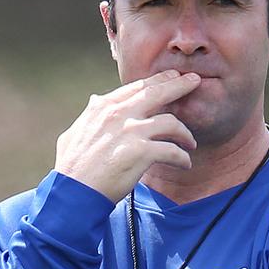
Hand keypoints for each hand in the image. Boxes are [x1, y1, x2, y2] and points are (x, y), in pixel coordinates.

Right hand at [55, 70, 199, 201]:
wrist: (73, 192)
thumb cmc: (73, 167)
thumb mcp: (75, 132)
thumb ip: (90, 115)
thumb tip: (94, 99)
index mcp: (102, 107)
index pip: (137, 87)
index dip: (158, 80)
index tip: (174, 76)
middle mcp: (117, 114)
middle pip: (157, 93)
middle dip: (180, 85)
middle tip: (195, 80)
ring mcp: (130, 132)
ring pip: (171, 123)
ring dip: (185, 134)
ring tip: (191, 143)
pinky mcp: (140, 152)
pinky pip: (173, 151)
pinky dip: (182, 158)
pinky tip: (185, 164)